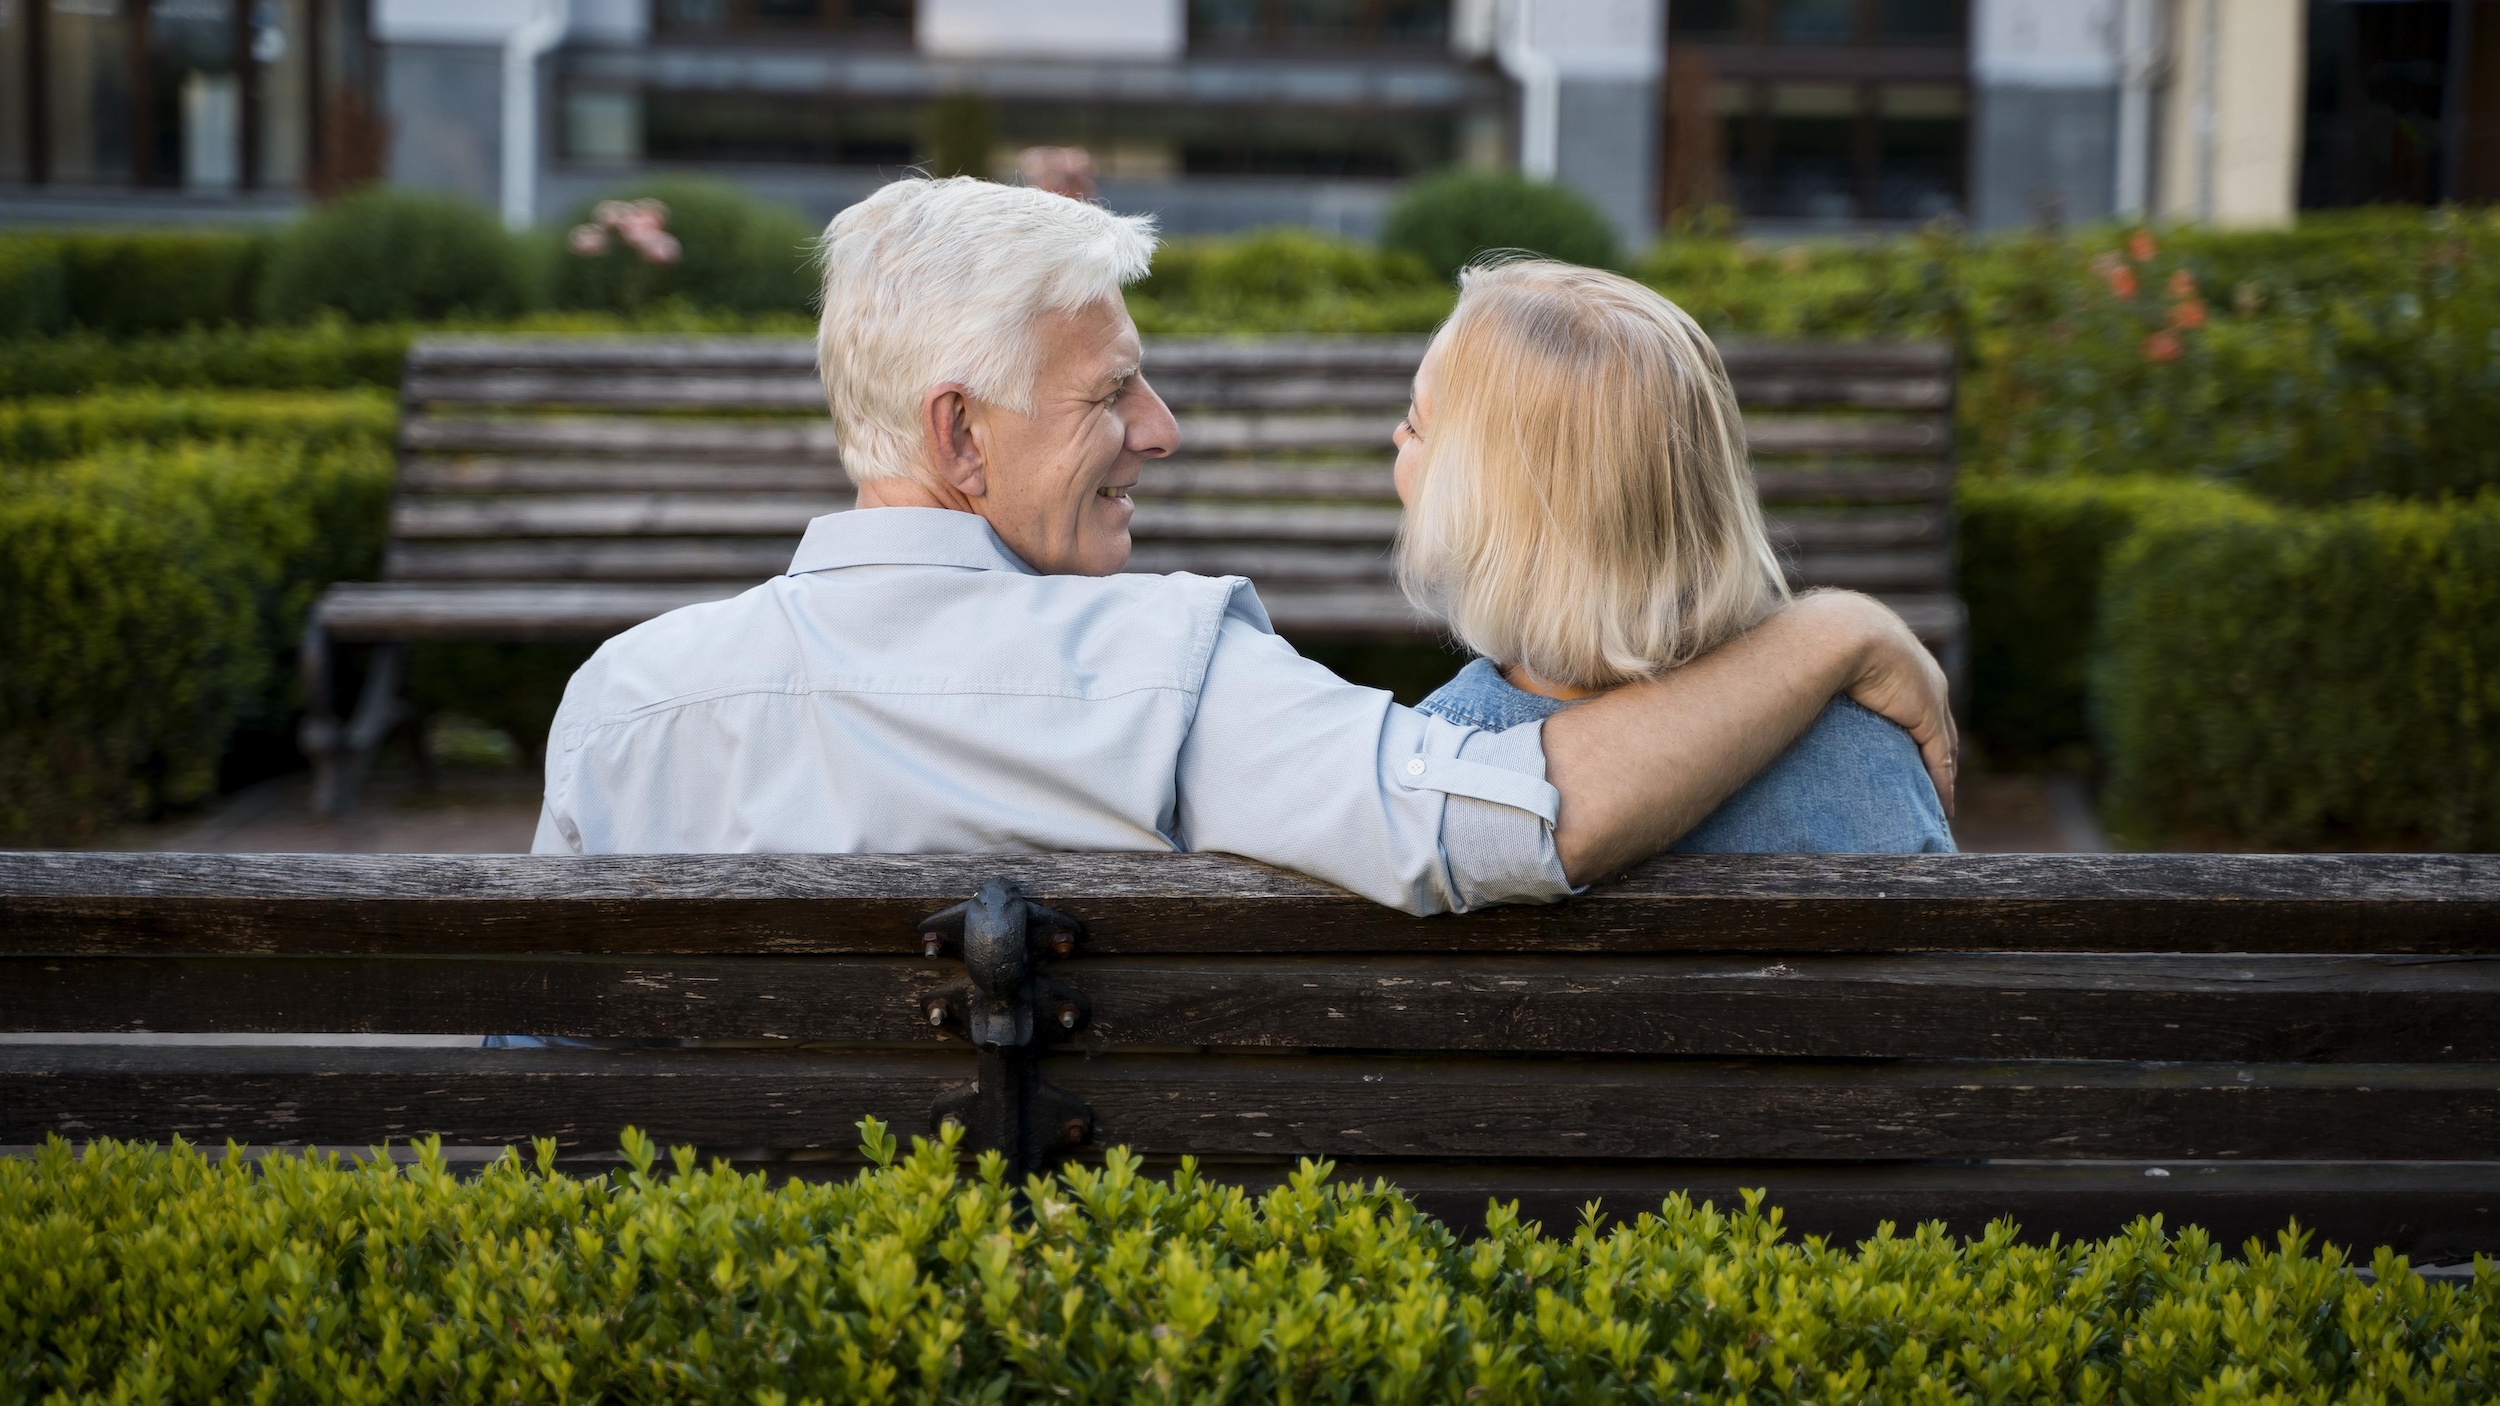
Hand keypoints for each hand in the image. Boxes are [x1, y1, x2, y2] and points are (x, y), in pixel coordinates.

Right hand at [1798, 591, 1957, 816]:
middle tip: (1929, 777)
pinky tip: (1943, 805)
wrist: (1835, 632)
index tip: (1903, 741)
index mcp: (1890, 647)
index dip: (1908, 716)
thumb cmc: (1810, 637)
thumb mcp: (1809, 655)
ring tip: (1936, 797)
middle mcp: (1917, 668)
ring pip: (1943, 739)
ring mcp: (1926, 692)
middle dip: (1936, 745)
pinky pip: (1939, 756)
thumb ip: (1798, 671)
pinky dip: (1943, 781)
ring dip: (1941, 769)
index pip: (1908, 691)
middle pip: (1936, 717)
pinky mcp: (1927, 714)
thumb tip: (1763, 682)